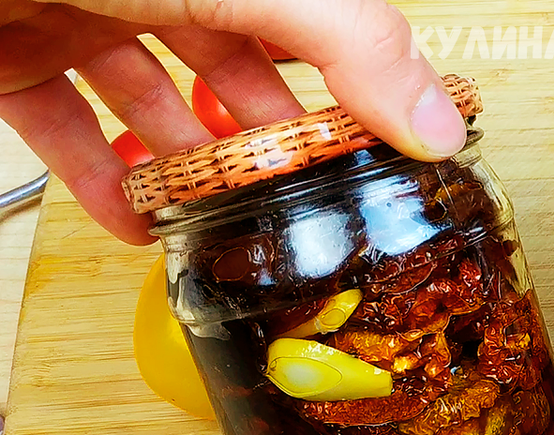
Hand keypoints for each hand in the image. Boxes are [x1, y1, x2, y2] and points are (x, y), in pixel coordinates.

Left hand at [0, 0, 466, 244]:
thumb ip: (348, 42)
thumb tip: (440, 121)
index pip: (320, 27)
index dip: (360, 87)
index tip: (392, 153)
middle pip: (238, 66)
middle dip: (269, 138)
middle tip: (302, 202)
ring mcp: (84, 10)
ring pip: (153, 99)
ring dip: (188, 165)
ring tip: (223, 224)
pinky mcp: (14, 51)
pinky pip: (68, 124)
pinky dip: (102, 176)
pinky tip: (135, 223)